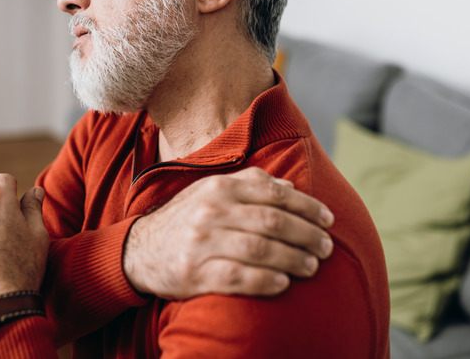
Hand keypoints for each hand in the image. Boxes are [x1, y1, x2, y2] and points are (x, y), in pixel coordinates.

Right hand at [123, 167, 334, 299]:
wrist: (141, 250)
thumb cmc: (187, 219)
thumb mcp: (212, 192)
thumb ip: (250, 185)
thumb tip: (290, 187)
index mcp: (219, 187)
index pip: (274, 194)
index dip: (307, 208)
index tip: (328, 220)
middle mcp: (210, 211)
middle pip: (272, 222)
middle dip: (307, 235)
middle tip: (327, 247)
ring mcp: (201, 243)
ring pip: (259, 249)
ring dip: (293, 259)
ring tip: (312, 266)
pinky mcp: (194, 273)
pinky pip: (238, 277)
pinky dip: (265, 281)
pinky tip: (284, 284)